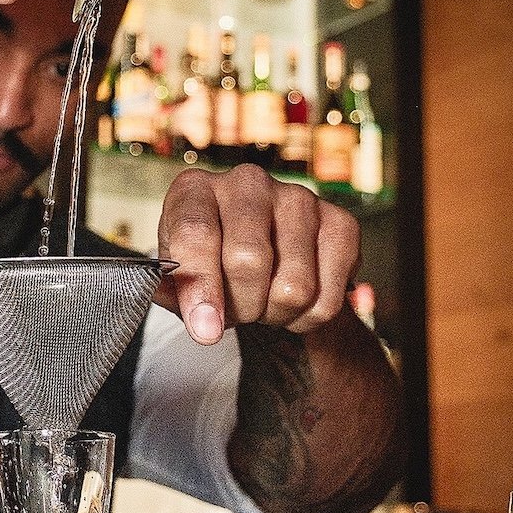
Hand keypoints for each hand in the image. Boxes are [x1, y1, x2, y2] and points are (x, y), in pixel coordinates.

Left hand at [153, 164, 360, 344]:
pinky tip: (289, 300)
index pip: (196, 233)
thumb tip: (180, 305)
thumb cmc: (211, 261)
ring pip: (293, 287)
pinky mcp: (340, 224)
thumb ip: (172, 290)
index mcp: (196, 189)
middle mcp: (248, 183)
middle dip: (240, 306)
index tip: (205, 329)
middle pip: (248, 260)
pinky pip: (328, 299)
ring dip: (273, 315)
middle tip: (234, 312)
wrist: (262, 254)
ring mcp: (299, 198)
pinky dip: (305, 319)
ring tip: (261, 302)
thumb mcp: (178, 274)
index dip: (200, 286)